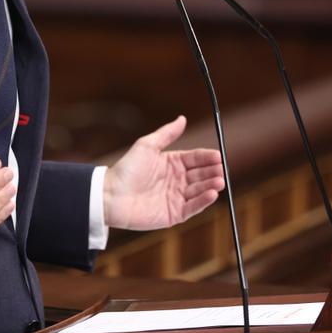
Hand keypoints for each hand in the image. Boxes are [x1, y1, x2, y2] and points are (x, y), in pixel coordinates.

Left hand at [103, 116, 223, 230]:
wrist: (110, 195)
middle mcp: (176, 181)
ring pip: (199, 191)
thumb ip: (167, 134)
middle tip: (220, 169)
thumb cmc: (126, 169)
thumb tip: (182, 118)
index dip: (207, 157)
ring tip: (219, 181)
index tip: (218, 156)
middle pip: (200, 175)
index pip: (195, 159)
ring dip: (211, 186)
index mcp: (172, 163)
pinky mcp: (174, 214)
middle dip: (212, 172)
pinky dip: (203, 201)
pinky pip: (192, 207)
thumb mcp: (147, 146)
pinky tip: (211, 194)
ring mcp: (176, 198)